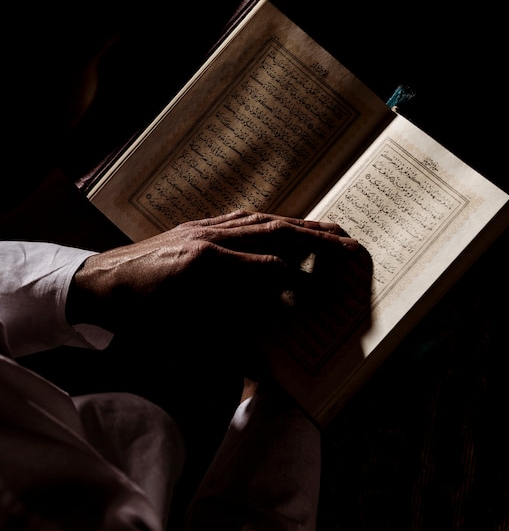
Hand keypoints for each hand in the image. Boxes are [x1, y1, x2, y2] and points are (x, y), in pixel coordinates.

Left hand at [67, 210, 361, 336]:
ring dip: (301, 224)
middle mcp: (212, 239)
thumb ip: (229, 341)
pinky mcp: (200, 225)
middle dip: (318, 240)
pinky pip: (244, 216)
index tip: (333, 292)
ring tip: (331, 228)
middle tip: (351, 245)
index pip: (273, 269)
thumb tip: (271, 352)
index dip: (306, 281)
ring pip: (265, 220)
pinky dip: (272, 218)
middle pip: (277, 233)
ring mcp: (206, 227)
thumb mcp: (181, 338)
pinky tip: (284, 220)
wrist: (97, 284)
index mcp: (208, 266)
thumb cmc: (137, 318)